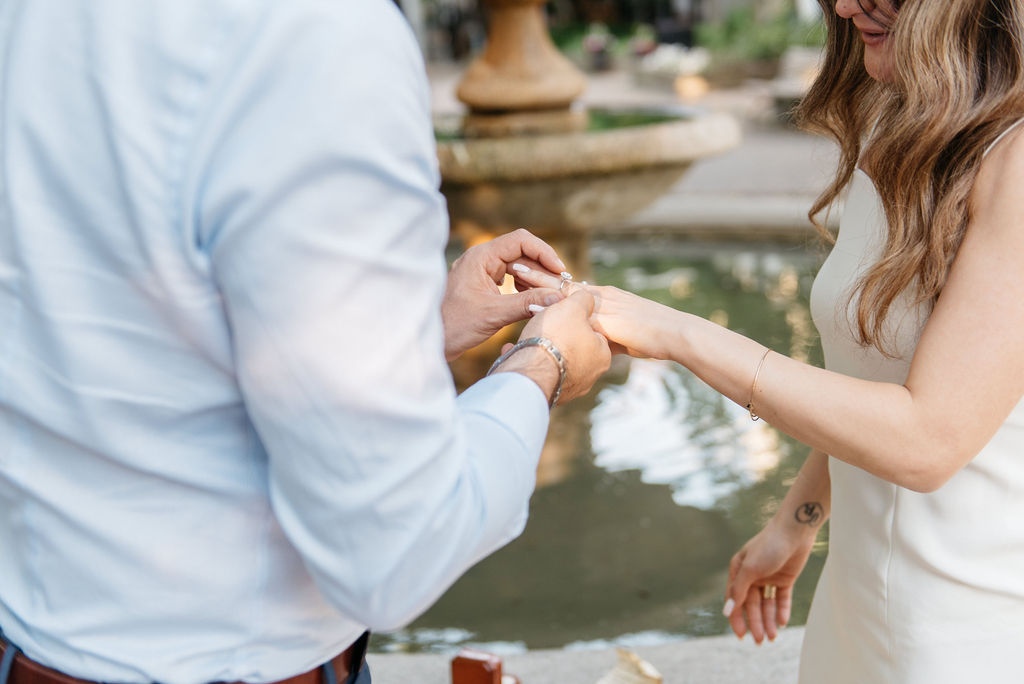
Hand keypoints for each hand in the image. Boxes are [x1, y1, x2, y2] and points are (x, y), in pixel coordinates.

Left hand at [442, 229, 566, 360]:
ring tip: (547, 294)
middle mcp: (481, 259)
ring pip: (517, 265)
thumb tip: (558, 297)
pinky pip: (509, 277)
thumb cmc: (455, 326)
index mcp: (480, 257)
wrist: (431, 343)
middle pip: (521, 251)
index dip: (543, 252)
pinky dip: (524, 286)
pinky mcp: (482, 284)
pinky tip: (531, 299)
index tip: (560, 271)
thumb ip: (527, 303)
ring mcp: (481, 271)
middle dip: (542, 267)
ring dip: (534, 277)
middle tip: (560, 286)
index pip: (520, 240)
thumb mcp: (494, 314)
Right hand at [492, 290, 610, 404]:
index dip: (576, 320)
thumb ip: (583, 299)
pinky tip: (517, 352)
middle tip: (544, 325)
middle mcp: (590, 376)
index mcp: (602, 356)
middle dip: (558, 336)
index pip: (594, 333)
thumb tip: (586, 297)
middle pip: (574, 347)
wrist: (530, 370)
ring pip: (555, 361)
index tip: (561, 314)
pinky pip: (539, 373)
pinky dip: (529, 362)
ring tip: (528, 339)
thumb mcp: (573, 306)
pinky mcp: (548, 395)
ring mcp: (569, 388)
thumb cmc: (555, 337)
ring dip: (542, 350)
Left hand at [507, 268, 680, 359]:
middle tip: (512, 266)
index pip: (570, 286)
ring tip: (515, 274)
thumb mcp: (623, 335)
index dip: (548, 281)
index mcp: (605, 297)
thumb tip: (593, 347)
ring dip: (539, 283)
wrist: (675, 334)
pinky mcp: (607, 316)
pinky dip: (555, 307)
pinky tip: (535, 306)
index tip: (527, 276)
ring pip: (565, 291)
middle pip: (562, 283)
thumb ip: (605, 337)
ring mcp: (604, 303)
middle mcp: (602, 295)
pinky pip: (575, 311)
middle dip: (537, 275)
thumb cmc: (654, 337)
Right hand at [723, 520, 815, 643]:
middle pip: (752, 605)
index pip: (735, 599)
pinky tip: (782, 623)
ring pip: (767, 604)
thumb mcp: (751, 568)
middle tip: (761, 641)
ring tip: (773, 637)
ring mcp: (769, 577)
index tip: (741, 636)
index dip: (736, 618)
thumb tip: (727, 611)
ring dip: (768, 621)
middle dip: (755, 623)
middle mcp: (752, 575)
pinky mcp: (785, 578)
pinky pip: (781, 598)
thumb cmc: (769, 546)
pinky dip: (781, 610)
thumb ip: (739, 590)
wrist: (795, 531)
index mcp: (738, 571)